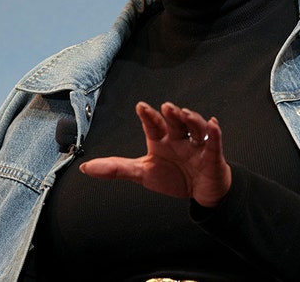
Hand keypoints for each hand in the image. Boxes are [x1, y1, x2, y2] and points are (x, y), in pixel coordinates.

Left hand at [79, 101, 231, 207]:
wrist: (201, 193)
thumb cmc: (173, 177)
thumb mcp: (142, 174)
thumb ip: (116, 169)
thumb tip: (85, 168)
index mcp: (161, 140)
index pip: (154, 125)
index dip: (148, 116)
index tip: (141, 106)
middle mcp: (178, 138)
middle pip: (175, 122)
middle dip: (171, 114)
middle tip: (166, 107)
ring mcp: (196, 145)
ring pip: (194, 128)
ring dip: (191, 119)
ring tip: (185, 114)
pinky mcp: (212, 155)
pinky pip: (213, 142)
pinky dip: (213, 134)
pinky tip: (212, 124)